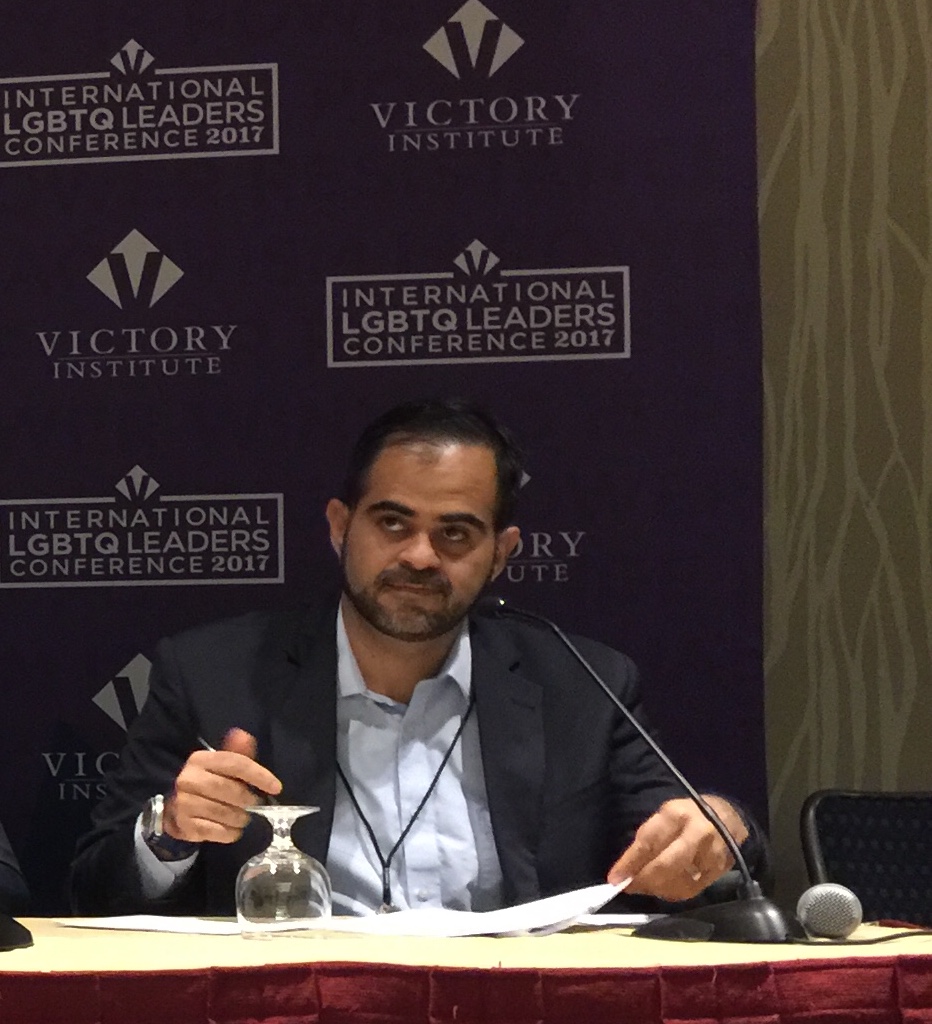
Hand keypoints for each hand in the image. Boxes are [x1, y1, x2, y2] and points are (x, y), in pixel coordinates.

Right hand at [162, 728, 281, 843]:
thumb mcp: (222, 766)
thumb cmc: (208, 784)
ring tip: (243, 817)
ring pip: (223, 813)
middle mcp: (188, 779)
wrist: (177, 809)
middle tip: (255, 804)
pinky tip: (232, 829)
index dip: (259, 775)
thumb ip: (238, 753)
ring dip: (240, 818)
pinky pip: (216, 831)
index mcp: (200, 759)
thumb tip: (243, 736)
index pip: (236, 763)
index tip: (277, 788)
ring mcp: (184, 803)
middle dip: (248, 799)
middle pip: (229, 789)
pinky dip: (230, 832)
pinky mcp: (184, 825)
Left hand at [606, 796, 747, 900]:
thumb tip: (627, 867)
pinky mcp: (719, 870)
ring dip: (657, 889)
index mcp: (676, 814)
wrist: (728, 818)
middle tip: (629, 887)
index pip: (649, 841)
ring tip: (646, 887)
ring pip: (678, 881)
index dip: (630, 862)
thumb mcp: (666, 816)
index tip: (615, 878)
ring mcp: (710, 853)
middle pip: (665, 864)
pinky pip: (692, 889)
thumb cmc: (688, 816)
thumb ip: (649, 838)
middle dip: (643, 880)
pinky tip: (665, 889)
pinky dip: (674, 893)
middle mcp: (695, 832)